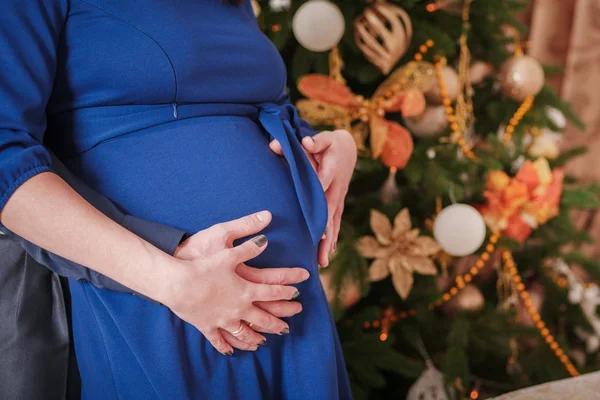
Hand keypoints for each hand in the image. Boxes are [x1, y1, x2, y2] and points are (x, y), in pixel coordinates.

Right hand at [163, 211, 309, 355]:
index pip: (273, 291)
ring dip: (257, 337)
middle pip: (264, 317)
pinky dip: (227, 346)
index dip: (287, 290)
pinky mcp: (208, 326)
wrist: (177, 283)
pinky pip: (220, 340)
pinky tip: (232, 352)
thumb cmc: (203, 265)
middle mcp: (239, 308)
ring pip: (245, 333)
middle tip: (290, 323)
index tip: (298, 292)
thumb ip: (249, 246)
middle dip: (279, 320)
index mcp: (246, 289)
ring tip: (265, 341)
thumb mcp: (228, 251)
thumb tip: (266, 239)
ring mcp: (224, 320)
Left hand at [270, 130, 356, 266]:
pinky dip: (332, 237)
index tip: (313, 222)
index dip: (318, 205)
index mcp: (332, 171)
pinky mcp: (338, 202)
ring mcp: (338, 197)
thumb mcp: (323, 138)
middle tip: (319, 252)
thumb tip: (304, 142)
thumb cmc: (330, 143)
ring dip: (329, 242)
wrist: (348, 147)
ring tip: (323, 261)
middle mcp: (337, 188)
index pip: (323, 190)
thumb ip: (312, 141)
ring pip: (333, 222)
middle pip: (329, 213)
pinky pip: (335, 222)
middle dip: (324, 234)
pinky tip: (328, 254)